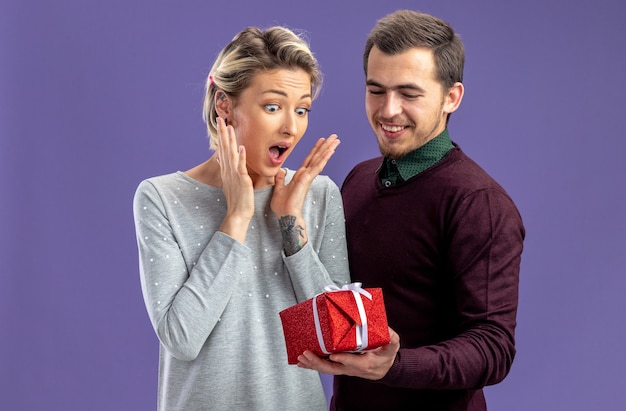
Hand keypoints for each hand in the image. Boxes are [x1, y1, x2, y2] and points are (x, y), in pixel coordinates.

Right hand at [216, 117, 253, 241]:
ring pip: (232, 154)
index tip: (221, 123)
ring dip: (230, 141)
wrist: (238, 213)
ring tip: (229, 127)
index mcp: (227, 169)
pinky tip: (241, 147)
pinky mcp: (241, 180)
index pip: (223, 148)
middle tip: (220, 118)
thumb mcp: (229, 181)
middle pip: (225, 148)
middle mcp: (229, 169)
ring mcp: (234, 174)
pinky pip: (241, 166)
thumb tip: (219, 158)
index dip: (222, 135)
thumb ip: (225, 168)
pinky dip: (241, 157)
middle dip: (223, 133)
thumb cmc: (236, 198)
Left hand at [271, 134, 339, 217]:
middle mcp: (306, 175)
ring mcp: (308, 177)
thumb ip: (280, 179)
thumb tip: (281, 171)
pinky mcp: (307, 180)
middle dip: (326, 146)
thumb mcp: (278, 189)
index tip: (322, 140)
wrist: (286, 215)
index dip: (315, 149)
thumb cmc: (283, 206)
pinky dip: (324, 158)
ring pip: (320, 159)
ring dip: (328, 148)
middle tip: (334, 136)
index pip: (309, 159)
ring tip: (336, 140)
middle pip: (317, 156)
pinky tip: (330, 151)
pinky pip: (317, 166)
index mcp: (300, 176)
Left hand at [297, 327, 399, 379]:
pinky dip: (313, 365)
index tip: (334, 355)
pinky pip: (325, 368)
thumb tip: (386, 329)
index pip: (353, 362)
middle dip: (318, 362)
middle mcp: (352, 368)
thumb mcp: (392, 345)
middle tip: (306, 354)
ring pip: (327, 369)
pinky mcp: (340, 367)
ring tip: (301, 358)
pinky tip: (303, 362)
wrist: (384, 367)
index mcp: (366, 363)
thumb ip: (391, 338)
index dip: (344, 359)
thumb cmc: (386, 355)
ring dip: (313, 364)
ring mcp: (345, 369)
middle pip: (334, 368)